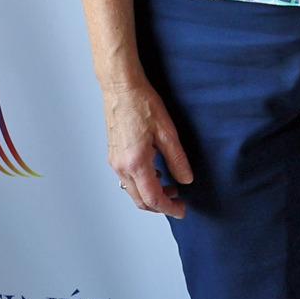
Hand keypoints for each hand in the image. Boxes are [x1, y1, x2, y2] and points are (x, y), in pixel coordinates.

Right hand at [102, 76, 192, 217]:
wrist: (121, 88)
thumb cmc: (143, 104)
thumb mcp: (167, 131)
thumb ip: (177, 159)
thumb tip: (186, 179)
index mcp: (136, 162)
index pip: (152, 198)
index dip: (169, 208)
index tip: (181, 210)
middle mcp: (121, 166)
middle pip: (140, 200)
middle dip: (160, 206)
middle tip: (178, 202)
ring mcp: (115, 162)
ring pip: (132, 191)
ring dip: (150, 195)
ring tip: (171, 188)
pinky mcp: (113, 156)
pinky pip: (127, 179)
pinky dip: (142, 184)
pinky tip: (156, 175)